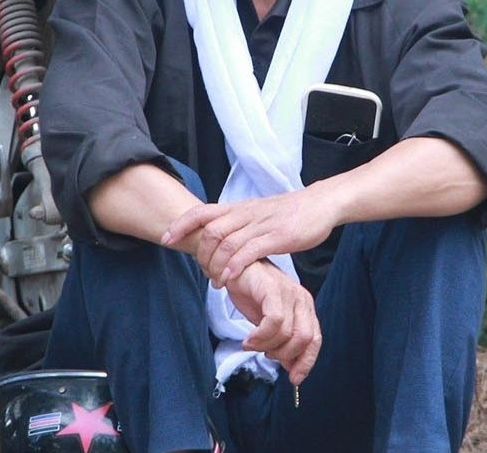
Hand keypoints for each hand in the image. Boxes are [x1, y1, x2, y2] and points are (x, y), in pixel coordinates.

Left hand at [162, 189, 338, 284]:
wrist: (320, 204)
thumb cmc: (289, 213)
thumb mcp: (258, 214)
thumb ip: (239, 223)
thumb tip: (218, 236)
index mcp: (239, 208)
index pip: (202, 211)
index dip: (181, 224)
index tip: (166, 239)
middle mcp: (246, 214)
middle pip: (210, 230)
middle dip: (200, 254)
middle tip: (203, 272)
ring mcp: (261, 225)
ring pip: (226, 243)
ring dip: (216, 265)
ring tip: (216, 283)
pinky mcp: (276, 237)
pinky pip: (248, 252)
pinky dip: (234, 267)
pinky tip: (230, 279)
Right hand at [225, 259, 321, 384]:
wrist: (232, 269)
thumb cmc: (250, 293)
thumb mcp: (268, 322)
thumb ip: (281, 341)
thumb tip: (289, 366)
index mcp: (305, 308)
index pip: (314, 340)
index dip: (306, 362)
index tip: (294, 379)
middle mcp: (301, 299)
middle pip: (303, 339)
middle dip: (283, 355)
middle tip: (264, 354)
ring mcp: (289, 292)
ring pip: (287, 333)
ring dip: (266, 346)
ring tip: (250, 344)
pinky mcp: (273, 290)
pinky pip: (274, 321)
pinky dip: (260, 336)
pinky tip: (248, 339)